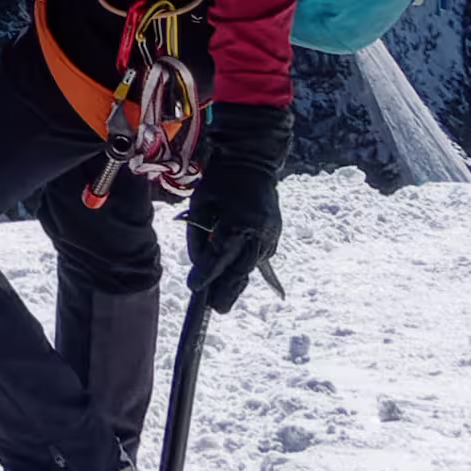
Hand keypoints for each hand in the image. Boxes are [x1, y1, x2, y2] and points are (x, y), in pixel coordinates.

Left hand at [187, 99, 291, 310]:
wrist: (254, 161)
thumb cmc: (221, 179)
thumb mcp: (201, 202)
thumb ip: (198, 234)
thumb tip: (199, 262)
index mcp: (240, 219)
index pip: (221, 254)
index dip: (207, 273)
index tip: (194, 288)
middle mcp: (259, 230)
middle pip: (241, 268)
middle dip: (227, 290)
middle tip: (216, 309)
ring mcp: (271, 233)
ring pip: (251, 266)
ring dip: (237, 282)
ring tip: (222, 301)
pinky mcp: (275, 234)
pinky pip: (258, 256)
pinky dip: (245, 265)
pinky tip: (233, 277)